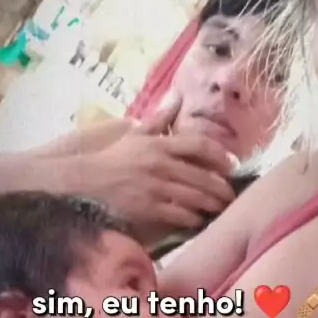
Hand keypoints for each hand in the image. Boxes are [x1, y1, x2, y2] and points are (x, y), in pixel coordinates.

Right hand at [70, 99, 234, 237]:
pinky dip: (192, 218)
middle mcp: (160, 163)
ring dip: (212, 204)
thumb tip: (177, 98)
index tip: (231, 165)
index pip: (198, 144)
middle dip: (221, 187)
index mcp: (159, 143)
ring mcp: (154, 186)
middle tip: (231, 194)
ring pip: (194, 197)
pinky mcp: (147, 207)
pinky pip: (178, 214)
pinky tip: (198, 220)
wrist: (87, 179)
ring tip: (221, 208)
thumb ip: (160, 119)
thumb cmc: (114, 156)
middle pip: (202, 175)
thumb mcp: (136, 133)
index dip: (219, 155)